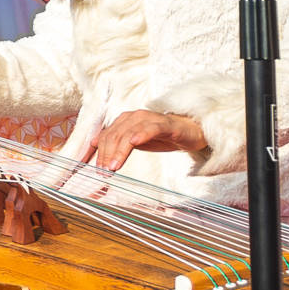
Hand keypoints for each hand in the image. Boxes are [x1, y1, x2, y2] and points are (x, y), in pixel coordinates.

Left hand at [81, 109, 208, 169]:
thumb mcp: (137, 143)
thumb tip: (101, 159)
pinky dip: (140, 135)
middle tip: (104, 172)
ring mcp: (149, 119)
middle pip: (113, 136)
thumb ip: (119, 146)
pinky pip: (150, 128)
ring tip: (114, 166)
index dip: (98, 153)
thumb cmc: (162, 137)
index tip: (97, 170)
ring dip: (119, 151)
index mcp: (124, 121)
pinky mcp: (165, 125)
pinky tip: (134, 143)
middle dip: (106, 155)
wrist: (191, 132)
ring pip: (128, 134)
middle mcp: (134, 117)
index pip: (105, 136)